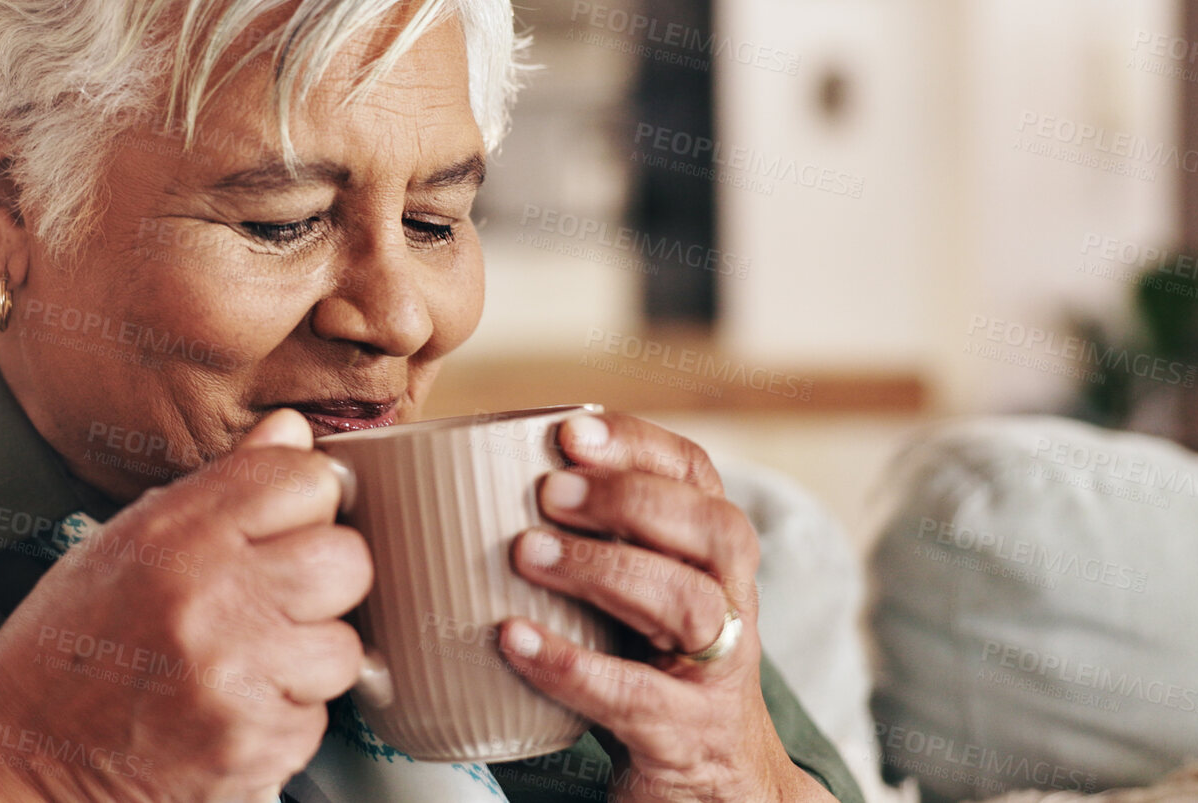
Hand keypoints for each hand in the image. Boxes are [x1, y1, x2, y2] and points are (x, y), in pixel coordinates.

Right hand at [0, 409, 369, 801]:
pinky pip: (319, 715)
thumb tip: (290, 433)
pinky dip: (287, 713)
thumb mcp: (120, 544)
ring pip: (344, 644)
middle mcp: (211, 602)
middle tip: (275, 595)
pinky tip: (233, 705)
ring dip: (309, 653)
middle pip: (346, 558)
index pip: (306, 479)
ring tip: (248, 659)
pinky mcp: (255, 747)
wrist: (24, 766)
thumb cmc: (65, 653)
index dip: (305, 499)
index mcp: (173, 537)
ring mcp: (237, 680)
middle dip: (323, 575)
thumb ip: (220, 488)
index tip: (286, 520)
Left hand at [496, 411, 831, 802]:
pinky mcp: (687, 737)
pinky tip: (513, 640)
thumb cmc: (648, 672)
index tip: (572, 431)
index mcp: (714, 559)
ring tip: (525, 553)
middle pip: (715, 531)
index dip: (641, 445)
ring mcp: (718, 675)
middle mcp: (733, 606)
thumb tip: (464, 483)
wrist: (715, 789)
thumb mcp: (635, 600)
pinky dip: (572, 664)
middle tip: (550, 491)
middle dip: (631, 498)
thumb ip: (591, 543)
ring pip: (690, 604)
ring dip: (604, 569)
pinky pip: (638, 695)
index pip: (699, 478)